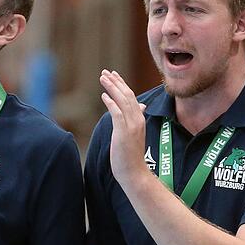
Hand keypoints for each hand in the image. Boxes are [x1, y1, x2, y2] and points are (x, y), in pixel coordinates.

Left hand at [99, 69, 147, 186]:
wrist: (134, 173)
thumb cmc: (131, 156)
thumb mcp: (134, 134)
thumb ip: (135, 119)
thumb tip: (141, 107)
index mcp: (139, 119)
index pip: (131, 97)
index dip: (122, 85)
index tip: (114, 75)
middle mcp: (137, 120)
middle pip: (127, 95)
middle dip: (116, 82)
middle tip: (105, 72)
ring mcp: (132, 126)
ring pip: (123, 101)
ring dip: (112, 88)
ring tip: (103, 78)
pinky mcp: (124, 133)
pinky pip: (117, 114)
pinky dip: (111, 103)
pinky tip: (104, 96)